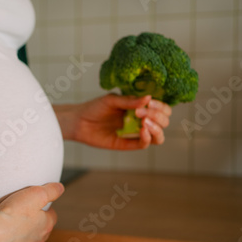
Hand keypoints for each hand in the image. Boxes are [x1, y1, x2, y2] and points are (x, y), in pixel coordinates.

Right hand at [0, 182, 63, 241]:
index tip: (37, 203)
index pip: (52, 215)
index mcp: (46, 226)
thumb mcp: (35, 194)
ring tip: (10, 225)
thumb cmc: (12, 215)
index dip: (45, 207)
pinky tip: (0, 238)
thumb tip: (60, 188)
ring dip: (22, 235)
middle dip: (35, 222)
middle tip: (23, 213)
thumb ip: (51, 190)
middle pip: (40, 230)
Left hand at [54, 94, 171, 149]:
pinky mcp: (127, 144)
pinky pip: (143, 144)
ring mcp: (135, 133)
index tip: (150, 102)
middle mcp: (140, 121)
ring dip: (157, 128)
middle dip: (158, 116)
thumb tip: (149, 97)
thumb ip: (130, 101)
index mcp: (139, 108)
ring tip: (145, 122)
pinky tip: (142, 130)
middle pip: (163, 122)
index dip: (160, 106)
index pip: (161, 108)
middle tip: (142, 112)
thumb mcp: (112, 100)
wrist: (78, 121)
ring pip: (158, 136)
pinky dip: (147, 138)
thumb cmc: (95, 108)